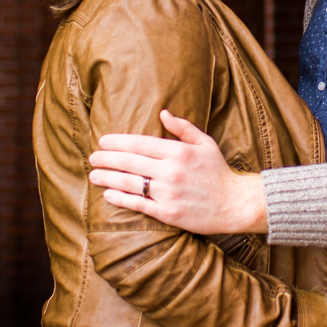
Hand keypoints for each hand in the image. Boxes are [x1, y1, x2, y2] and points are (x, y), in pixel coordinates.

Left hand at [88, 109, 268, 234]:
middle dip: (107, 159)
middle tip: (92, 157)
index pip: (140, 144)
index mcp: (178, 152)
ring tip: (93, 175)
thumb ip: (182, 127)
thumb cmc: (218, 171)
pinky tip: (108, 194)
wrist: (234, 204)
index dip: (118, 142)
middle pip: (130, 162)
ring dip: (108, 178)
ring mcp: (168, 193)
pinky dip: (121, 199)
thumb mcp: (205, 143)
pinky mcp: (168, 213)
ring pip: (130, 183)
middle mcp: (171, 171)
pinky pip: (139, 205)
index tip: (103, 141)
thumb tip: (162, 113)